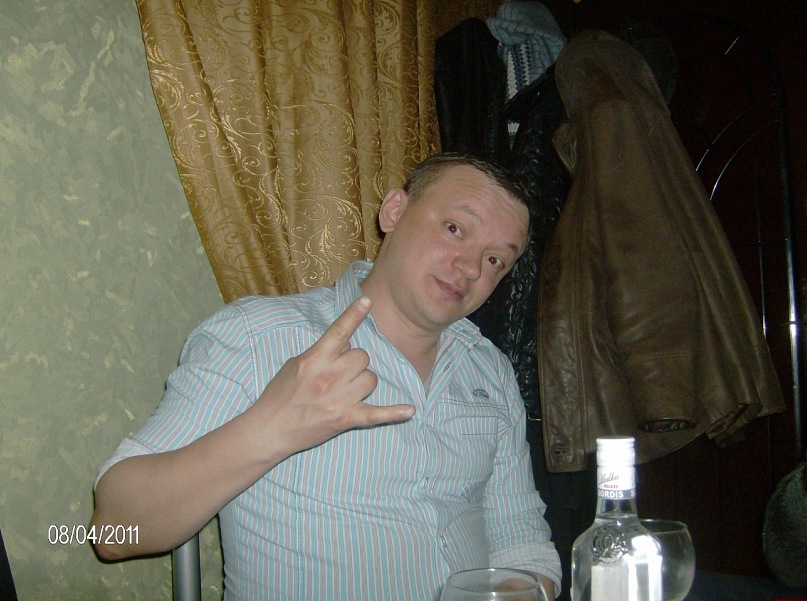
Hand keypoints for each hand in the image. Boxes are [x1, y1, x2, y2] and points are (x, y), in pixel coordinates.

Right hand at [250, 296, 414, 455]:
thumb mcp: (295, 364)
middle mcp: (329, 377)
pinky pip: (376, 415)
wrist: (271, 428)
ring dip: (362, 381)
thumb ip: (321, 352)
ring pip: (370, 379)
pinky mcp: (345, 419)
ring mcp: (339, 399)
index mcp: (314, 360)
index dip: (353, 315)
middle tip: (338, 373)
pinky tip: (409, 410)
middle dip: (354, 361)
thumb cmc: (281, 393)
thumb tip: (345, 343)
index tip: (368, 300)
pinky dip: (393, 413)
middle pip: (362, 356)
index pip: (338, 332)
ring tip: (345, 390)